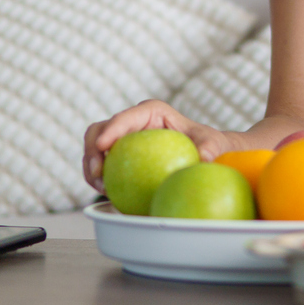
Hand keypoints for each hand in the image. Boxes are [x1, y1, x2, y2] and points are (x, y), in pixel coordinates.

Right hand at [81, 99, 231, 192]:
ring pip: (94, 147)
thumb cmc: (208, 143)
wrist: (205, 154)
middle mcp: (132, 122)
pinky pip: (101, 164)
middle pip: (100, 130)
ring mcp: (123, 139)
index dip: (110, 130)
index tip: (103, 146)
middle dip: (91, 150)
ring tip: (99, 187)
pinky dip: (97, 177)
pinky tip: (104, 192)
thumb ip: (210, 148)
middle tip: (96, 174)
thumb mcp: (213, 143)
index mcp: (151, 111)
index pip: (125, 117)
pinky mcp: (120, 155)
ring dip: (90, 166)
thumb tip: (204, 158)